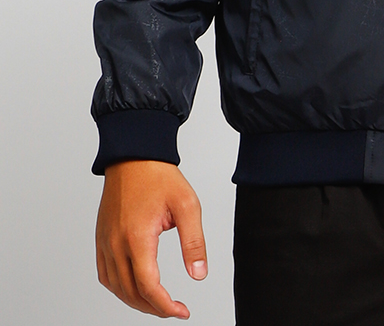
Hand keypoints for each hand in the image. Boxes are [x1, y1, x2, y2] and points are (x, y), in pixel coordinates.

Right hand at [96, 160, 206, 318]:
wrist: (134, 156)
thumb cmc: (160, 177)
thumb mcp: (187, 205)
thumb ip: (194, 242)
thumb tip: (199, 274)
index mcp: (137, 237)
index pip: (148, 286)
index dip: (165, 305)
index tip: (182, 311)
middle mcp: (115, 244)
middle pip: (130, 293)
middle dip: (154, 308)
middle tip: (175, 310)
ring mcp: (104, 243)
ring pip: (116, 288)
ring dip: (136, 301)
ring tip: (159, 302)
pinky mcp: (100, 239)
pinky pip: (106, 275)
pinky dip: (120, 288)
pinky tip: (136, 287)